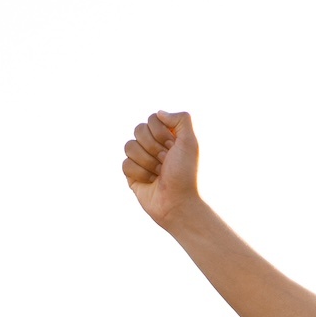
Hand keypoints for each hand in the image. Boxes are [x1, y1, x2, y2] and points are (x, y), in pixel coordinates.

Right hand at [121, 110, 199, 226]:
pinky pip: (125, 163)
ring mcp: (142, 159)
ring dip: (147, 162)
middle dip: (154, 148)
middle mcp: (154, 146)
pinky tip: (151, 182)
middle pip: (138, 130)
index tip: (173, 147)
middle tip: (166, 162)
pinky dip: (140, 173)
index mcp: (169, 137)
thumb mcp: (191, 143)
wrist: (179, 203)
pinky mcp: (132, 174)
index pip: (152, 119)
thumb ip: (181, 119)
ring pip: (129, 146)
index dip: (161, 133)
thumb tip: (159, 113)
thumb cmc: (187, 174)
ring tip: (160, 173)